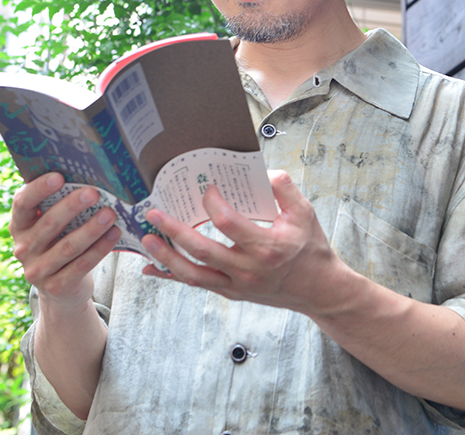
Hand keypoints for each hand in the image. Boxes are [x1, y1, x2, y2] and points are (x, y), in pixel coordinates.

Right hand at [10, 173, 121, 310]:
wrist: (61, 288)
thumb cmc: (60, 243)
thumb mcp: (53, 225)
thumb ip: (58, 204)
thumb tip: (87, 174)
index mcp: (20, 225)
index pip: (22, 204)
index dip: (39, 189)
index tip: (59, 176)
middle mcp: (23, 248)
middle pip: (49, 224)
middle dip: (72, 206)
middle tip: (94, 193)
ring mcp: (38, 270)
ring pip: (67, 246)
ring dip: (91, 229)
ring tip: (111, 214)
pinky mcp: (56, 286)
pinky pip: (81, 265)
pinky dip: (100, 248)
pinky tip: (114, 234)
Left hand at [139, 170, 350, 316]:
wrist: (318, 291)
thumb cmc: (311, 248)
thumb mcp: (305, 213)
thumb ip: (283, 188)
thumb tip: (261, 171)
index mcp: (266, 247)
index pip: (228, 223)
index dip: (212, 203)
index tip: (206, 188)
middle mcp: (248, 269)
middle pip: (202, 250)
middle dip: (174, 230)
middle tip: (154, 214)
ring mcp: (237, 285)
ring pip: (192, 274)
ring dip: (166, 257)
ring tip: (146, 239)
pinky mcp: (230, 293)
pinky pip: (196, 285)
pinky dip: (171, 277)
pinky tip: (151, 268)